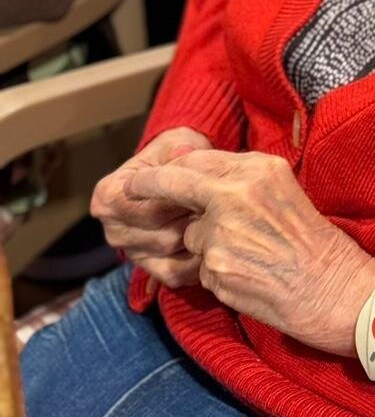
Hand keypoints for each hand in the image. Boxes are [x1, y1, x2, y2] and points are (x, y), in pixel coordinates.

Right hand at [91, 126, 213, 285]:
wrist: (176, 175)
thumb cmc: (175, 156)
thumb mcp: (175, 143)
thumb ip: (177, 148)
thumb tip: (184, 152)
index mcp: (109, 195)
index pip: (148, 207)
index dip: (181, 200)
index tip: (207, 190)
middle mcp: (112, 229)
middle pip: (162, 234)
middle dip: (195, 219)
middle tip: (224, 207)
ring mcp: (130, 253)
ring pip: (172, 253)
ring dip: (201, 237)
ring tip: (222, 219)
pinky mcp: (149, 269)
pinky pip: (176, 274)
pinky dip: (199, 260)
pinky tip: (217, 241)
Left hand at [123, 148, 374, 355]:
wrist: (334, 289)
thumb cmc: (314, 242)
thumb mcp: (283, 191)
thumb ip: (241, 180)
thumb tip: (193, 172)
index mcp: (259, 170)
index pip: (198, 159)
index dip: (168, 168)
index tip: (147, 173)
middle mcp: (237, 195)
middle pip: (177, 186)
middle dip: (149, 189)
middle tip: (127, 191)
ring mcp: (223, 233)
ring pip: (189, 234)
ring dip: (204, 246)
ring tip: (246, 255)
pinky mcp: (216, 269)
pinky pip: (199, 267)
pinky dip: (214, 273)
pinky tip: (246, 276)